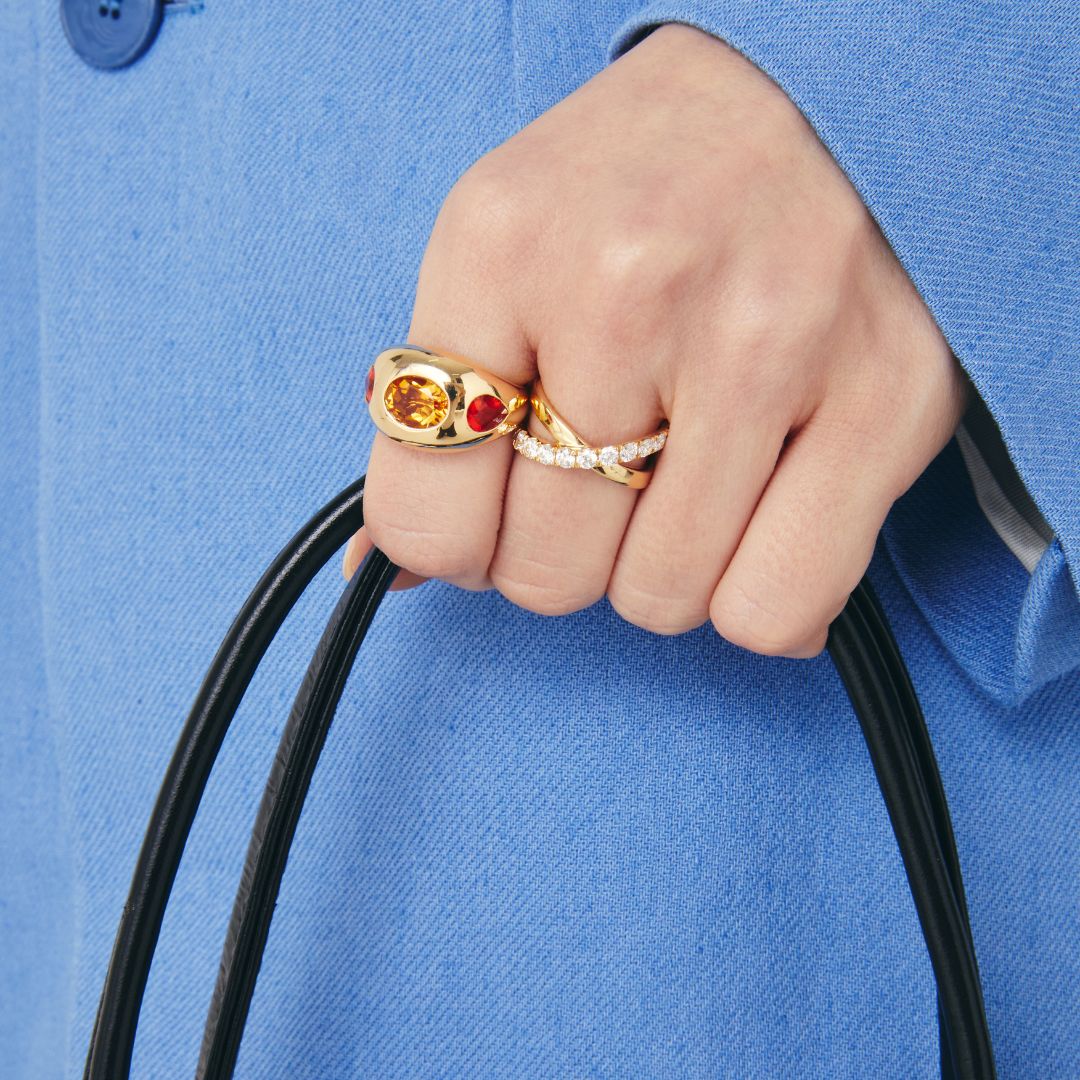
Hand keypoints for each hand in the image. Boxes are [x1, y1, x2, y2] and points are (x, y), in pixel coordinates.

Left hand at [344, 23, 967, 657]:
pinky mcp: (885, 397)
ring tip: (688, 479)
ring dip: (661, 568)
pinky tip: (758, 516)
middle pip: (546, 572)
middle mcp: (626, 289)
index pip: (424, 512)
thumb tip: (385, 572)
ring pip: (661, 599)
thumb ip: (437, 408)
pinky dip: (756, 594)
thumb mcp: (503, 248)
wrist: (814, 95)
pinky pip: (775, 609)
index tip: (493, 514)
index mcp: (500, 244)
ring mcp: (763, 343)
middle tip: (605, 479)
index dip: (456, 545)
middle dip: (566, 551)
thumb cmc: (642, 189)